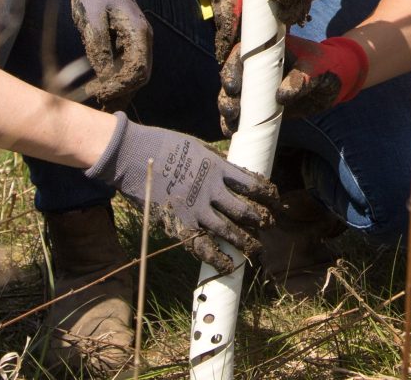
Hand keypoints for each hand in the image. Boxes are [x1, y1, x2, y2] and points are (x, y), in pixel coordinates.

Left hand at [62, 0, 150, 108]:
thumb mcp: (92, 16)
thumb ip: (98, 45)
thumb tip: (104, 74)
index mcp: (139, 32)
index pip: (139, 71)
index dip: (121, 86)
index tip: (99, 94)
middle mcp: (143, 38)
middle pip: (141, 75)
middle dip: (123, 91)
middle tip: (99, 100)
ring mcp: (136, 39)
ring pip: (135, 71)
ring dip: (121, 87)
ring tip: (100, 98)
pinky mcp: (127, 39)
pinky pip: (127, 64)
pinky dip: (117, 77)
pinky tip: (101, 85)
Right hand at [83, 112, 279, 270]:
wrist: (134, 155)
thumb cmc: (163, 146)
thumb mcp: (197, 147)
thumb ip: (214, 161)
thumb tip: (230, 169)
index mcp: (217, 167)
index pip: (252, 184)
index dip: (268, 195)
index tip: (277, 201)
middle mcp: (212, 189)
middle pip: (245, 209)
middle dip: (262, 220)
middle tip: (270, 225)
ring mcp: (196, 209)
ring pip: (230, 230)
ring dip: (246, 241)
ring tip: (257, 248)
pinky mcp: (180, 224)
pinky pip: (204, 247)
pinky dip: (218, 258)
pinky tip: (228, 265)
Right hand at [219, 34, 368, 132]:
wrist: (336, 81)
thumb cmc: (326, 65)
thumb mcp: (318, 68)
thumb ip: (302, 78)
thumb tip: (281, 96)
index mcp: (267, 48)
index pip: (242, 54)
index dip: (232, 68)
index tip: (233, 87)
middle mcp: (257, 66)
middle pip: (233, 77)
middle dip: (227, 94)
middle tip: (231, 110)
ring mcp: (258, 86)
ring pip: (234, 96)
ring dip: (228, 110)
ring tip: (230, 126)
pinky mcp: (261, 104)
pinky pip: (244, 113)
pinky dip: (236, 123)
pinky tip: (232, 132)